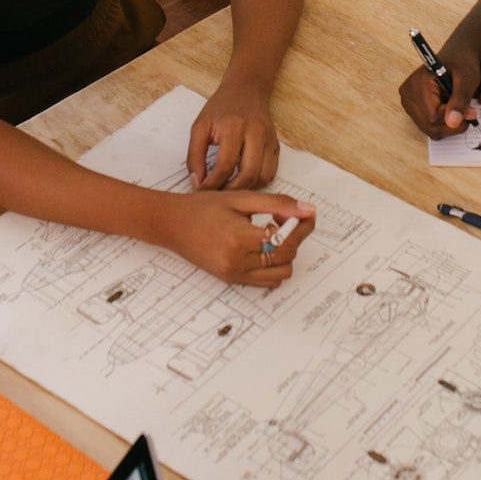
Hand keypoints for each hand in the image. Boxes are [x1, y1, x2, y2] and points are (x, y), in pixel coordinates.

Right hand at [155, 189, 315, 286]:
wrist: (172, 224)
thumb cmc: (203, 207)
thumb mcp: (241, 198)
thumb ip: (277, 203)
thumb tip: (308, 210)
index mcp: (239, 238)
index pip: (286, 240)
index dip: (302, 227)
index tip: (303, 214)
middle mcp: (237, 262)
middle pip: (286, 257)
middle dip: (294, 236)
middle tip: (283, 218)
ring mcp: (234, 275)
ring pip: (281, 273)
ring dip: (285, 254)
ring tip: (272, 233)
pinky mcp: (232, 280)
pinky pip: (266, 281)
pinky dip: (273, 266)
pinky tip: (263, 247)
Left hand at [187, 78, 279, 187]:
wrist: (246, 90)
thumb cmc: (221, 108)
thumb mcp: (200, 127)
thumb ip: (194, 156)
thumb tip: (197, 182)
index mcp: (234, 126)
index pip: (225, 165)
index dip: (212, 184)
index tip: (202, 190)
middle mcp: (256, 132)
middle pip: (248, 175)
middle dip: (231, 191)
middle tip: (217, 194)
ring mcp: (269, 139)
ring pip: (262, 177)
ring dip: (246, 188)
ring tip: (229, 187)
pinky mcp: (276, 145)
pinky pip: (270, 173)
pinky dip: (257, 182)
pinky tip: (242, 179)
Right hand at [399, 44, 480, 137]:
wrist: (457, 55)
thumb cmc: (462, 63)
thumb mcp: (467, 78)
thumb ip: (460, 100)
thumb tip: (452, 122)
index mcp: (417, 83)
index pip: (433, 117)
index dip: (454, 120)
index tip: (471, 112)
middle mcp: (407, 94)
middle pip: (429, 126)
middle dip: (451, 125)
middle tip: (469, 112)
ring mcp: (408, 102)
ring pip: (428, 129)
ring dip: (447, 125)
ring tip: (459, 108)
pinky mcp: (412, 108)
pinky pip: (427, 126)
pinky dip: (442, 123)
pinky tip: (450, 109)